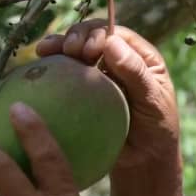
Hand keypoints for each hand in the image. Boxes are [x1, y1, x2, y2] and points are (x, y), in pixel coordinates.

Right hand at [36, 20, 178, 170]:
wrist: (143, 161)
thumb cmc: (156, 131)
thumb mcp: (153, 101)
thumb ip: (135, 73)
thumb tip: (111, 43)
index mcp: (140, 56)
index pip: (115, 33)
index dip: (98, 34)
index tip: (89, 50)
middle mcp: (117, 59)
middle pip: (92, 36)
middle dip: (77, 37)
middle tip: (70, 50)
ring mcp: (97, 75)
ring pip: (75, 50)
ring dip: (59, 45)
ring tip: (46, 50)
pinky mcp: (80, 91)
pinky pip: (64, 73)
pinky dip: (50, 64)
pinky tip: (39, 59)